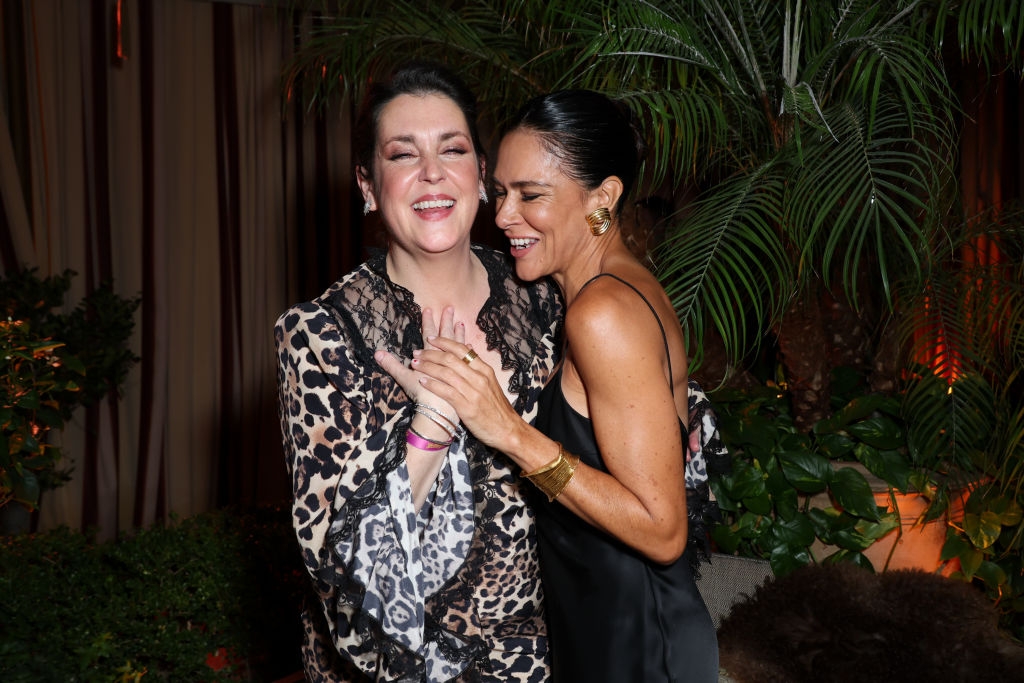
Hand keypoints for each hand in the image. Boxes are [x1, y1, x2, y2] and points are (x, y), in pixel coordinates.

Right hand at [374, 307, 461, 418]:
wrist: (439, 412)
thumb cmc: (422, 396)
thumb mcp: (405, 379)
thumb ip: (392, 365)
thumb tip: (377, 353)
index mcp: (430, 357)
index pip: (429, 335)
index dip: (428, 322)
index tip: (429, 309)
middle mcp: (445, 359)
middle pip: (446, 337)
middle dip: (446, 322)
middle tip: (449, 308)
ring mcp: (457, 367)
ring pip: (459, 346)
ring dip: (459, 334)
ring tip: (460, 322)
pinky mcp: (466, 376)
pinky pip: (468, 359)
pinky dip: (468, 351)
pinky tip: (470, 347)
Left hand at [411, 336, 525, 451]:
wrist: (508, 430)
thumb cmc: (497, 408)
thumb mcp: (490, 383)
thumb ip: (477, 367)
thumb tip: (468, 347)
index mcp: (485, 370)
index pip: (462, 349)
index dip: (444, 342)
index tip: (430, 339)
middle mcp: (479, 377)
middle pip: (451, 359)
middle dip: (431, 353)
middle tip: (417, 352)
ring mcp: (473, 392)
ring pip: (446, 373)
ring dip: (427, 367)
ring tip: (415, 364)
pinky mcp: (467, 407)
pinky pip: (446, 391)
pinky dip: (432, 385)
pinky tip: (422, 381)